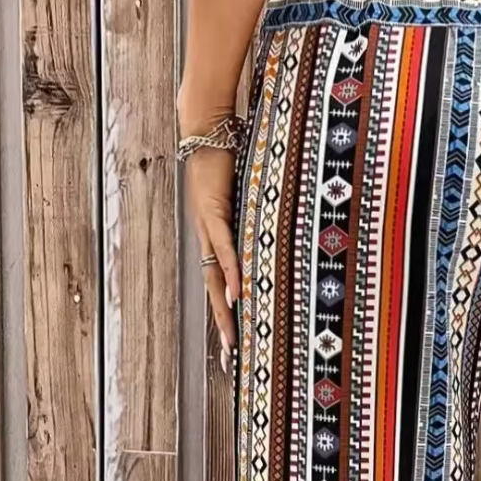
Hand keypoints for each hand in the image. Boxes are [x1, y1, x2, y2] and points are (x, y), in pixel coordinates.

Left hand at [184, 144, 240, 366]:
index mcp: (214, 235)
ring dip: (223, 308)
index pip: (219, 282)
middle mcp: (206, 236)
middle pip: (214, 289)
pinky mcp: (213, 209)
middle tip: (230, 356)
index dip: (224, 312)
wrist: (205, 125)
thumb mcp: (245, 194)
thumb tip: (275, 227)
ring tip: (231, 336)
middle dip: (223, 324)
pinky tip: (235, 293)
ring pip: (215, 275)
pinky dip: (230, 270)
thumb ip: (254, 214)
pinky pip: (223, 247)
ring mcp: (207, 225)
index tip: (232, 341)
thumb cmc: (227, 155)